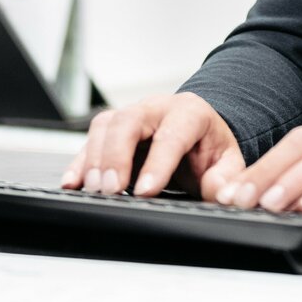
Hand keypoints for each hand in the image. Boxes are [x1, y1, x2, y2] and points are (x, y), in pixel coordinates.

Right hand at [61, 93, 240, 197]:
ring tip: (94, 189)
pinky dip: (80, 161)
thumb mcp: (228, 161)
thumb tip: (219, 193)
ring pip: (105, 125)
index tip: (146, 191)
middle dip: (117, 155)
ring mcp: (132, 114)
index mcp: (189, 112)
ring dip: (96, 158)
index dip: (157, 164)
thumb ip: (226, 178)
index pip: (171, 135)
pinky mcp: (113, 128)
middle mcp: (157, 108)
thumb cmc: (209, 146)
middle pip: (129, 121)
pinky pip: (91, 138)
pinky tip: (73, 182)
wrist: (198, 130)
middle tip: (112, 189)